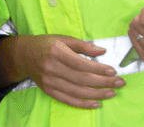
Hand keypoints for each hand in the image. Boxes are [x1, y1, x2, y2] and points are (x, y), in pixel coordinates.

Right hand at [4, 35, 124, 109]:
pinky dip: (83, 104)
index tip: (113, 71)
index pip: (82, 64)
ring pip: (77, 91)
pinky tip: (96, 103)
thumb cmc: (46, 44)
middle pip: (82, 79)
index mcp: (57, 52)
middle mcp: (53, 68)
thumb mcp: (63, 39)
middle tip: (119, 83)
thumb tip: (102, 51)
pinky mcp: (49, 90)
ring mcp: (50, 81)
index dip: (99, 69)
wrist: (24, 55)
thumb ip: (82, 45)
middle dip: (103, 82)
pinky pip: (68, 100)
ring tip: (111, 93)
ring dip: (97, 94)